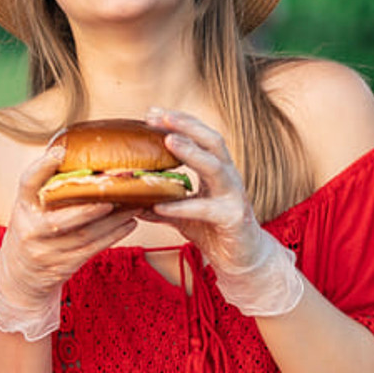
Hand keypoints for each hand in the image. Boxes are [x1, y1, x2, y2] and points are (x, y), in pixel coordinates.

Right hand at [0, 147, 139, 339]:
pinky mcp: (62, 266)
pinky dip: (113, 236)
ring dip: (113, 220)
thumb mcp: (30, 208)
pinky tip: (129, 223)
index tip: (60, 153)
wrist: (19, 275)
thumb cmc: (32, 230)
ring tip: (134, 204)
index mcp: (22, 208)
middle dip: (89, 207)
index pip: (27, 184)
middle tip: (114, 192)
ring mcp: (46, 252)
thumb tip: (74, 151)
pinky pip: (91, 250)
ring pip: (84, 236)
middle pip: (60, 219)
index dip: (41, 167)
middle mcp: (31, 230)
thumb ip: (47, 187)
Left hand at [144, 107, 302, 317]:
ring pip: (216, 167)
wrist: (243, 260)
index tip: (152, 112)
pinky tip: (160, 205)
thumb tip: (130, 196)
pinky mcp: (233, 219)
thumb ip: (161, 202)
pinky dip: (182, 206)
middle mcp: (228, 177)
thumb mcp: (182, 213)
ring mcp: (234, 196)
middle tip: (160, 116)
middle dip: (187, 125)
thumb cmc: (213, 230)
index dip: (179, 122)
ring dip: (192, 152)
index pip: (200, 137)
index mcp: (217, 170)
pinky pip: (206, 209)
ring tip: (169, 141)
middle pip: (212, 141)